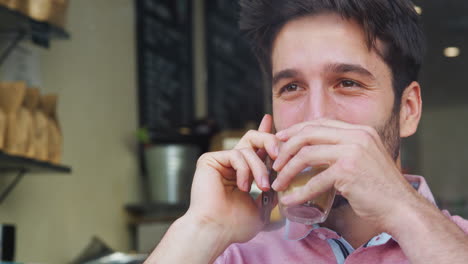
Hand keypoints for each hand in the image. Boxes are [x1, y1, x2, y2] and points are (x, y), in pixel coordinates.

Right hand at [185, 114, 279, 244]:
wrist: (216, 231)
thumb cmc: (235, 225)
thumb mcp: (262, 208)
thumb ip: (272, 191)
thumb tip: (282, 178)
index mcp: (241, 172)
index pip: (255, 147)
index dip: (264, 133)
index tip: (269, 119)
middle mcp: (230, 163)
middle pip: (253, 137)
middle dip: (269, 141)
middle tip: (279, 154)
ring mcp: (219, 161)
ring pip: (248, 149)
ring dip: (260, 168)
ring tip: (262, 187)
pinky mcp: (209, 160)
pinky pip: (236, 155)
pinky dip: (245, 170)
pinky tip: (242, 186)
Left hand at [271, 119, 418, 228]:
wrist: (402, 208)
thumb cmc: (379, 189)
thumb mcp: (363, 159)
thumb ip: (343, 151)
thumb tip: (314, 153)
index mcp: (359, 130)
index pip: (319, 122)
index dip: (296, 130)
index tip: (280, 139)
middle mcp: (356, 135)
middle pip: (309, 133)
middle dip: (286, 147)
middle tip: (274, 163)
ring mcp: (353, 151)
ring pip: (306, 154)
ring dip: (288, 170)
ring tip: (278, 182)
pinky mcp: (348, 171)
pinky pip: (315, 180)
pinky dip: (299, 192)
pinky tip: (290, 200)